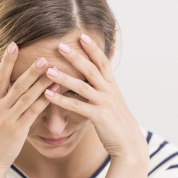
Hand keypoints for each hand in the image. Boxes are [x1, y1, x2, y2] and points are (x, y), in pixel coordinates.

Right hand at [0, 42, 55, 177]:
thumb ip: (3, 105)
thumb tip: (11, 92)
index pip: (0, 77)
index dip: (6, 60)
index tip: (13, 44)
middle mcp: (0, 108)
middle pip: (16, 83)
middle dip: (29, 68)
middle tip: (42, 54)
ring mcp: (8, 118)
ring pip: (26, 95)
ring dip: (40, 80)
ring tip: (52, 67)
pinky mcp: (17, 130)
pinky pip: (33, 111)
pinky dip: (44, 99)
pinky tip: (55, 90)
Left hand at [44, 34, 148, 177]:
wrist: (128, 142)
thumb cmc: (117, 121)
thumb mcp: (113, 100)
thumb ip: (104, 86)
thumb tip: (97, 75)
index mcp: (112, 85)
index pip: (102, 61)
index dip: (93, 48)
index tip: (82, 35)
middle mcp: (109, 91)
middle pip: (91, 69)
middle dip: (76, 56)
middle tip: (60, 45)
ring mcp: (104, 103)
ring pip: (82, 86)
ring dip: (64, 77)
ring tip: (48, 69)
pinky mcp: (98, 117)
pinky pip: (77, 106)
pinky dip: (61, 100)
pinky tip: (48, 95)